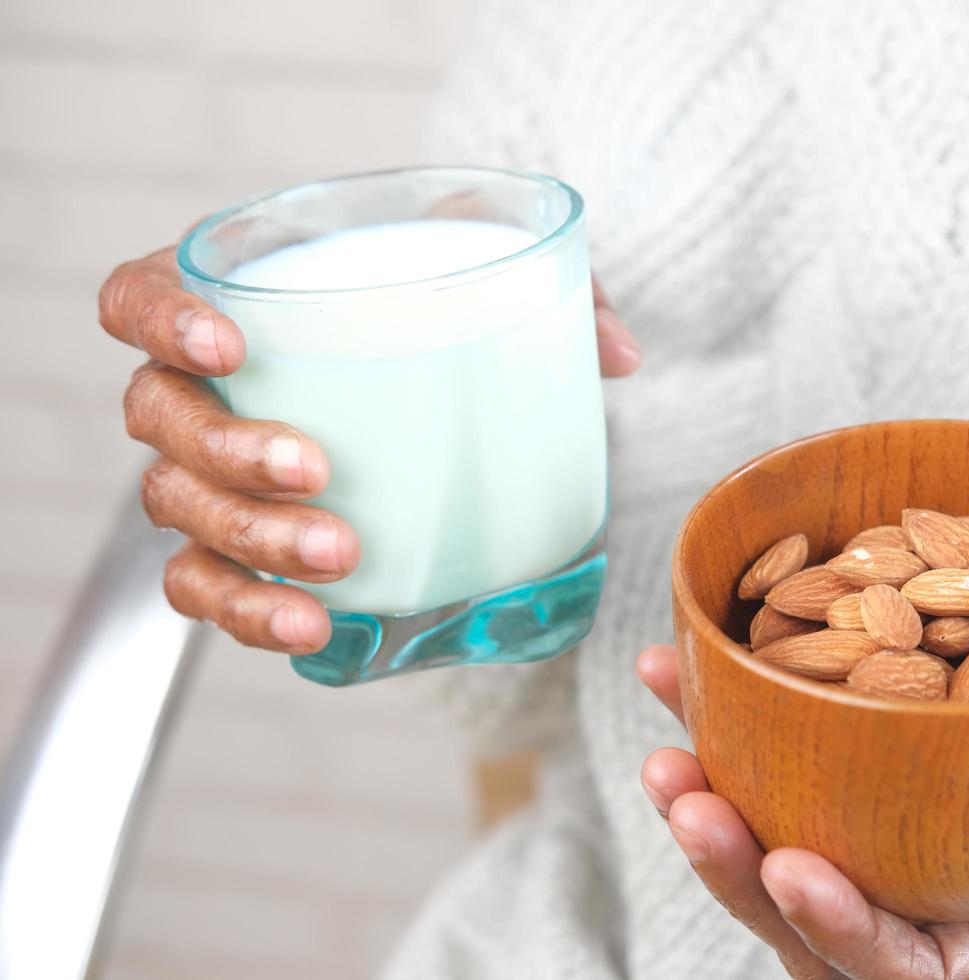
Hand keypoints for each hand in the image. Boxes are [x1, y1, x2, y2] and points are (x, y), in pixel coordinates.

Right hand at [100, 242, 639, 653]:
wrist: (439, 404)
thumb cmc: (441, 328)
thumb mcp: (496, 288)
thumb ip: (556, 297)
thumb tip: (617, 355)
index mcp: (232, 304)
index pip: (136, 297)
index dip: (158, 318)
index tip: (228, 344)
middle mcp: (198, 390)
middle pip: (159, 418)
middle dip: (227, 451)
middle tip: (316, 472)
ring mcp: (209, 476)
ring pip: (178, 510)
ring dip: (249, 540)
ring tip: (340, 559)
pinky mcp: (239, 550)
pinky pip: (207, 589)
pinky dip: (249, 611)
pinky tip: (313, 626)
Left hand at [636, 637, 968, 977]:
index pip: (924, 971)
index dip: (849, 934)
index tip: (791, 867)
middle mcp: (956, 906)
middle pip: (826, 926)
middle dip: (745, 873)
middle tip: (686, 793)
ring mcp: (914, 848)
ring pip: (791, 857)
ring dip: (718, 804)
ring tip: (667, 737)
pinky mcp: (886, 784)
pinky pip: (796, 780)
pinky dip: (735, 734)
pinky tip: (682, 673)